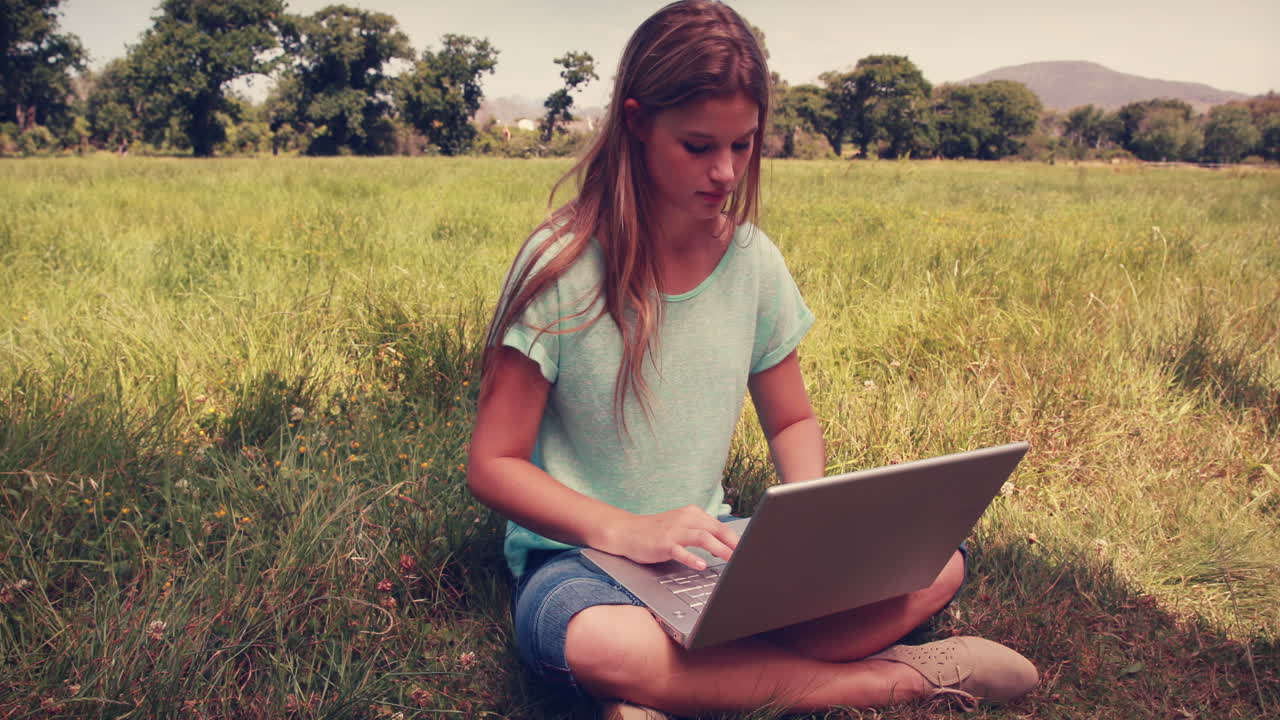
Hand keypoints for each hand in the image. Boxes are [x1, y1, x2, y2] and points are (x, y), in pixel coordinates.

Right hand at [609, 505, 738, 570]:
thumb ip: (701, 532)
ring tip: (730, 560)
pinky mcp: (663, 543)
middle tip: (744, 556)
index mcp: (691, 513)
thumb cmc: (656, 531)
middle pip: (715, 529)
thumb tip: (725, 546)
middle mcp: (684, 519)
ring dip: (719, 549)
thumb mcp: (681, 525)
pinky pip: (680, 551)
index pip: (718, 525)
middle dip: (732, 543)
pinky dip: (692, 558)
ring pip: (702, 538)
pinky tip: (701, 565)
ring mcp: (674, 531)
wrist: (627, 531)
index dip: (734, 538)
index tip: (746, 549)